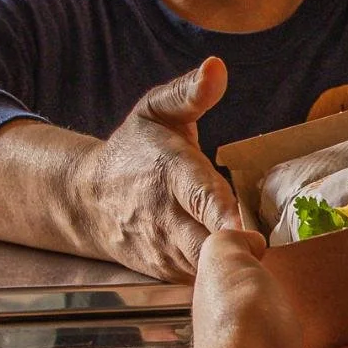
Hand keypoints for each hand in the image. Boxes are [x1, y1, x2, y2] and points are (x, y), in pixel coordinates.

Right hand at [68, 58, 245, 279]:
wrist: (85, 199)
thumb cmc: (132, 151)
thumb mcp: (156, 111)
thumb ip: (189, 93)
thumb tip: (216, 68)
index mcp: (169, 172)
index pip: (200, 197)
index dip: (224, 215)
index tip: (246, 229)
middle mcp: (164, 216)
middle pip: (206, 244)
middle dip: (236, 247)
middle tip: (262, 244)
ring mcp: (164, 249)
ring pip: (206, 267)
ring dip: (232, 263)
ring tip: (253, 254)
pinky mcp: (166, 272)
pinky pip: (200, 279)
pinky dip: (218, 275)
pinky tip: (234, 263)